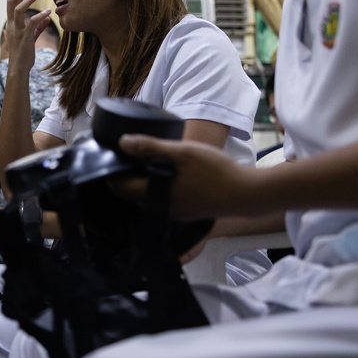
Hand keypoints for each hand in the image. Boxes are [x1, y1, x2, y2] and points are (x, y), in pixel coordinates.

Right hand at [5, 0, 51, 73]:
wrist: (19, 68)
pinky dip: (40, 16)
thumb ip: (37, 27)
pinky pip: (31, 22)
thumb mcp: (30, 38)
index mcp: (11, 25)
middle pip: (11, 2)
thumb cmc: (24, 54)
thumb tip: (46, 19)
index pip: (11, 4)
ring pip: (18, 10)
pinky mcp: (25, 37)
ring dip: (28, 0)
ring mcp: (17, 31)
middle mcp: (12, 26)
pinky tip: (48, 12)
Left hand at [116, 134, 257, 219]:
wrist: (245, 193)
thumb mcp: (182, 152)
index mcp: (153, 195)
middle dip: (126, 175)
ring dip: (142, 181)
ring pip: (144, 197)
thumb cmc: (215, 171)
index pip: (117, 186)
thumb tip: (122, 143)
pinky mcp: (182, 213)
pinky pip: (159, 200)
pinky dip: (156, 187)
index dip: (113, 170)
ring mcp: (171, 214)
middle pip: (129, 193)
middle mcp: (158, 209)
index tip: (116, 154)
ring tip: (147, 160)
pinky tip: (165, 172)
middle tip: (131, 153)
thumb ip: (150, 147)